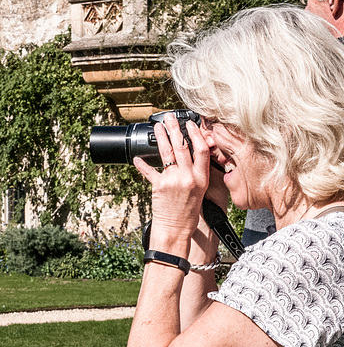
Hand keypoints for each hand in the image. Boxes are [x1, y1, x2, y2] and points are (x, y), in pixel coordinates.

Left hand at [134, 114, 209, 252]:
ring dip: (161, 136)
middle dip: (175, 129)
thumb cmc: (189, 213)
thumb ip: (196, 174)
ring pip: (166, 152)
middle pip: (182, 146)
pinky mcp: (159, 185)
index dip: (196, 134)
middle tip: (169, 118)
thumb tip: (189, 156)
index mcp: (201, 178)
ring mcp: (173, 180)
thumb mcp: (200, 192)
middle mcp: (188, 177)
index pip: (202, 150)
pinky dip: (142, 164)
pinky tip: (138, 158)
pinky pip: (149, 170)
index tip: (191, 124)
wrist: (176, 229)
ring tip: (157, 126)